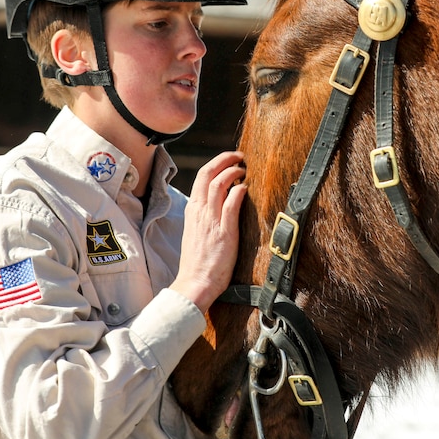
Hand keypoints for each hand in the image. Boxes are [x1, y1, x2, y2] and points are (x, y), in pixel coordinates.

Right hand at [170, 151, 246, 312]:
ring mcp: (210, 221)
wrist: (195, 283)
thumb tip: (221, 202)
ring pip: (218, 184)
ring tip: (244, 168)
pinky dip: (238, 192)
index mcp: (192, 211)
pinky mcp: (223, 232)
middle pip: (207, 173)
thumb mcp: (198, 232)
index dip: (217, 164)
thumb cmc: (199, 262)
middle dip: (224, 159)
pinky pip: (230, 205)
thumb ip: (207, 216)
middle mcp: (199, 212)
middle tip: (239, 156)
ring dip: (232, 172)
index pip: (202, 177)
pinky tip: (246, 187)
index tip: (230, 160)